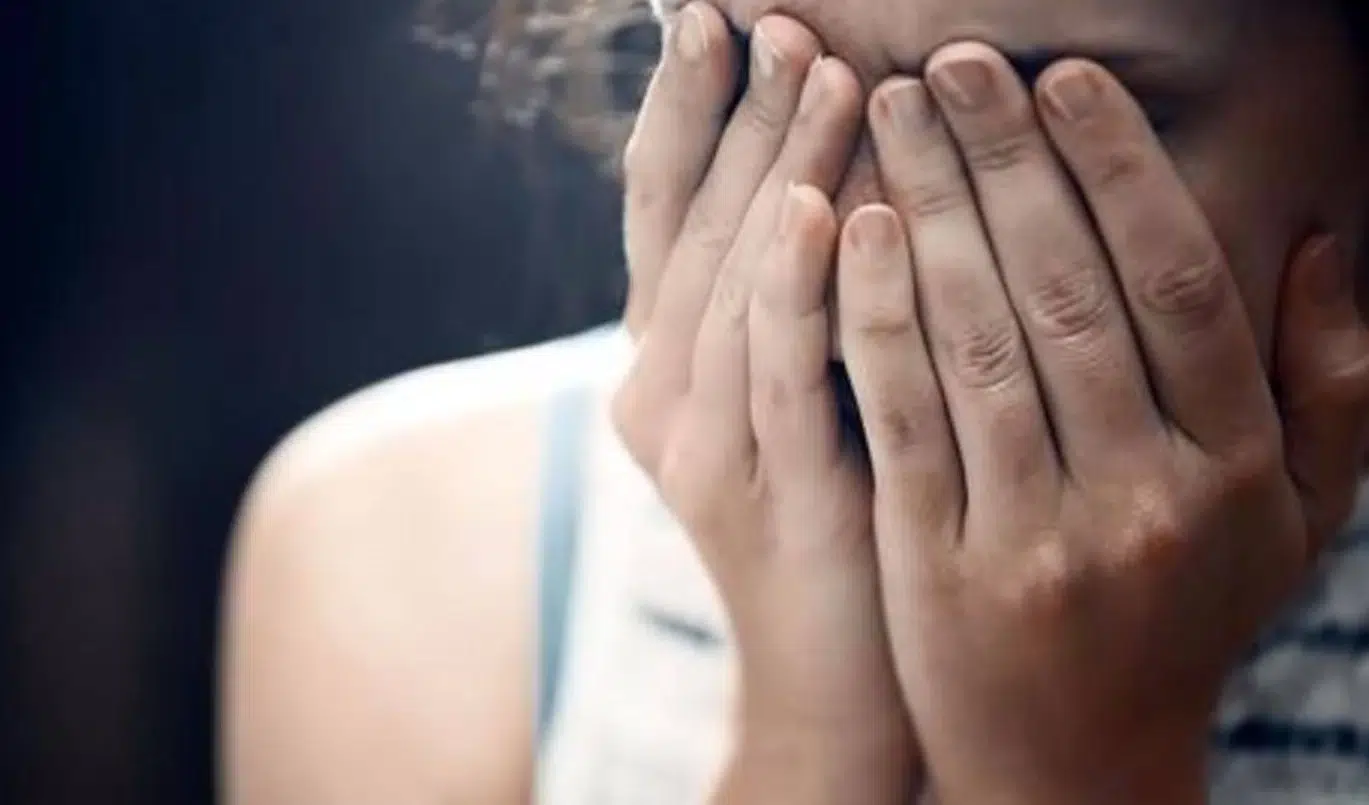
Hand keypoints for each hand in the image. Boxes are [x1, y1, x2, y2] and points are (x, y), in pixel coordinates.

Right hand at [614, 4, 915, 801]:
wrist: (844, 675)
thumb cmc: (848, 510)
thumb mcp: (810, 385)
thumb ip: (803, 293)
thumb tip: (845, 163)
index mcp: (665, 356)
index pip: (663, 209)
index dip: (684, 108)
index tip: (716, 13)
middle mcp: (658, 389)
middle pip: (690, 227)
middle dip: (734, 115)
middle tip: (776, 17)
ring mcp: (697, 445)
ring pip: (728, 285)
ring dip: (771, 173)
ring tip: (818, 72)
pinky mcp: (758, 494)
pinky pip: (774, 375)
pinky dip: (790, 288)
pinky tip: (820, 209)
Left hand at [833, 42, 1368, 804]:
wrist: (1077, 765)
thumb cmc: (1180, 618)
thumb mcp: (1295, 522)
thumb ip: (1329, 386)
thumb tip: (1319, 246)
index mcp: (1237, 468)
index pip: (1177, 284)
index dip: (1117, 170)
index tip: (1063, 80)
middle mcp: (1146, 497)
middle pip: (1066, 293)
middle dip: (1005, 162)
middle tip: (952, 66)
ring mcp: (1037, 536)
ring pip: (978, 342)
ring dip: (930, 212)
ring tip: (886, 115)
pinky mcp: (940, 567)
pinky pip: (905, 419)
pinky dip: (876, 316)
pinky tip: (848, 231)